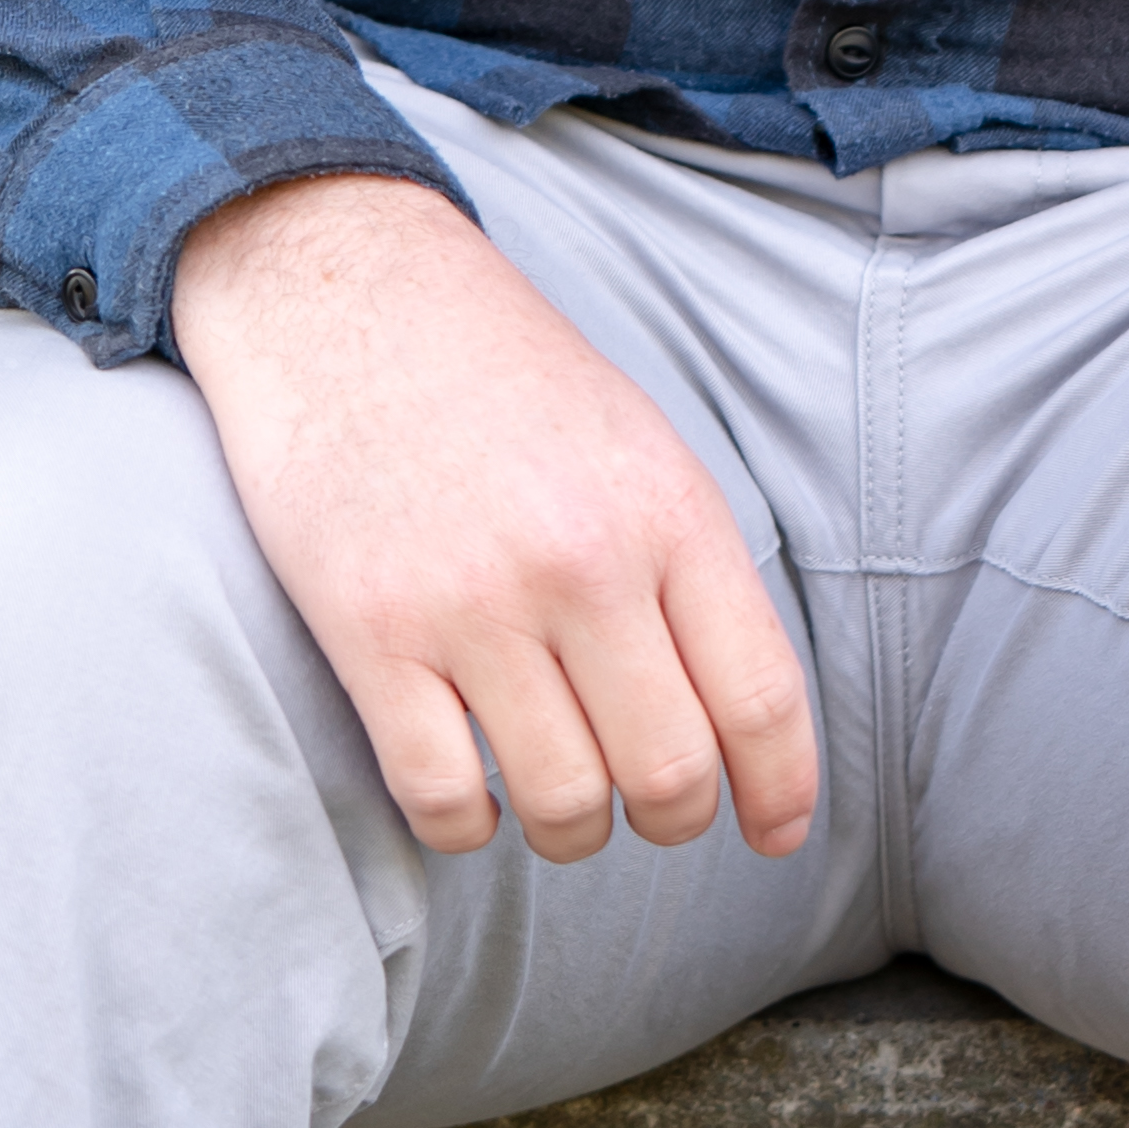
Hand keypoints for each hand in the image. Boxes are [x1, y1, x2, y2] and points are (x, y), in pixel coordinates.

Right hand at [171, 170, 819, 864]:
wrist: (349, 293)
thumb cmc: (505, 381)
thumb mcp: (636, 445)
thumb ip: (691, 571)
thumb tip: (743, 724)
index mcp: (668, 509)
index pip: (759, 696)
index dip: (780, 791)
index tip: (774, 834)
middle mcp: (583, 561)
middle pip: (671, 774)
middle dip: (675, 819)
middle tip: (653, 809)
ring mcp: (474, 604)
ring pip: (564, 806)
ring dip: (571, 828)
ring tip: (560, 794)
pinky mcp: (370, 635)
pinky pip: (444, 800)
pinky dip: (469, 825)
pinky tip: (470, 789)